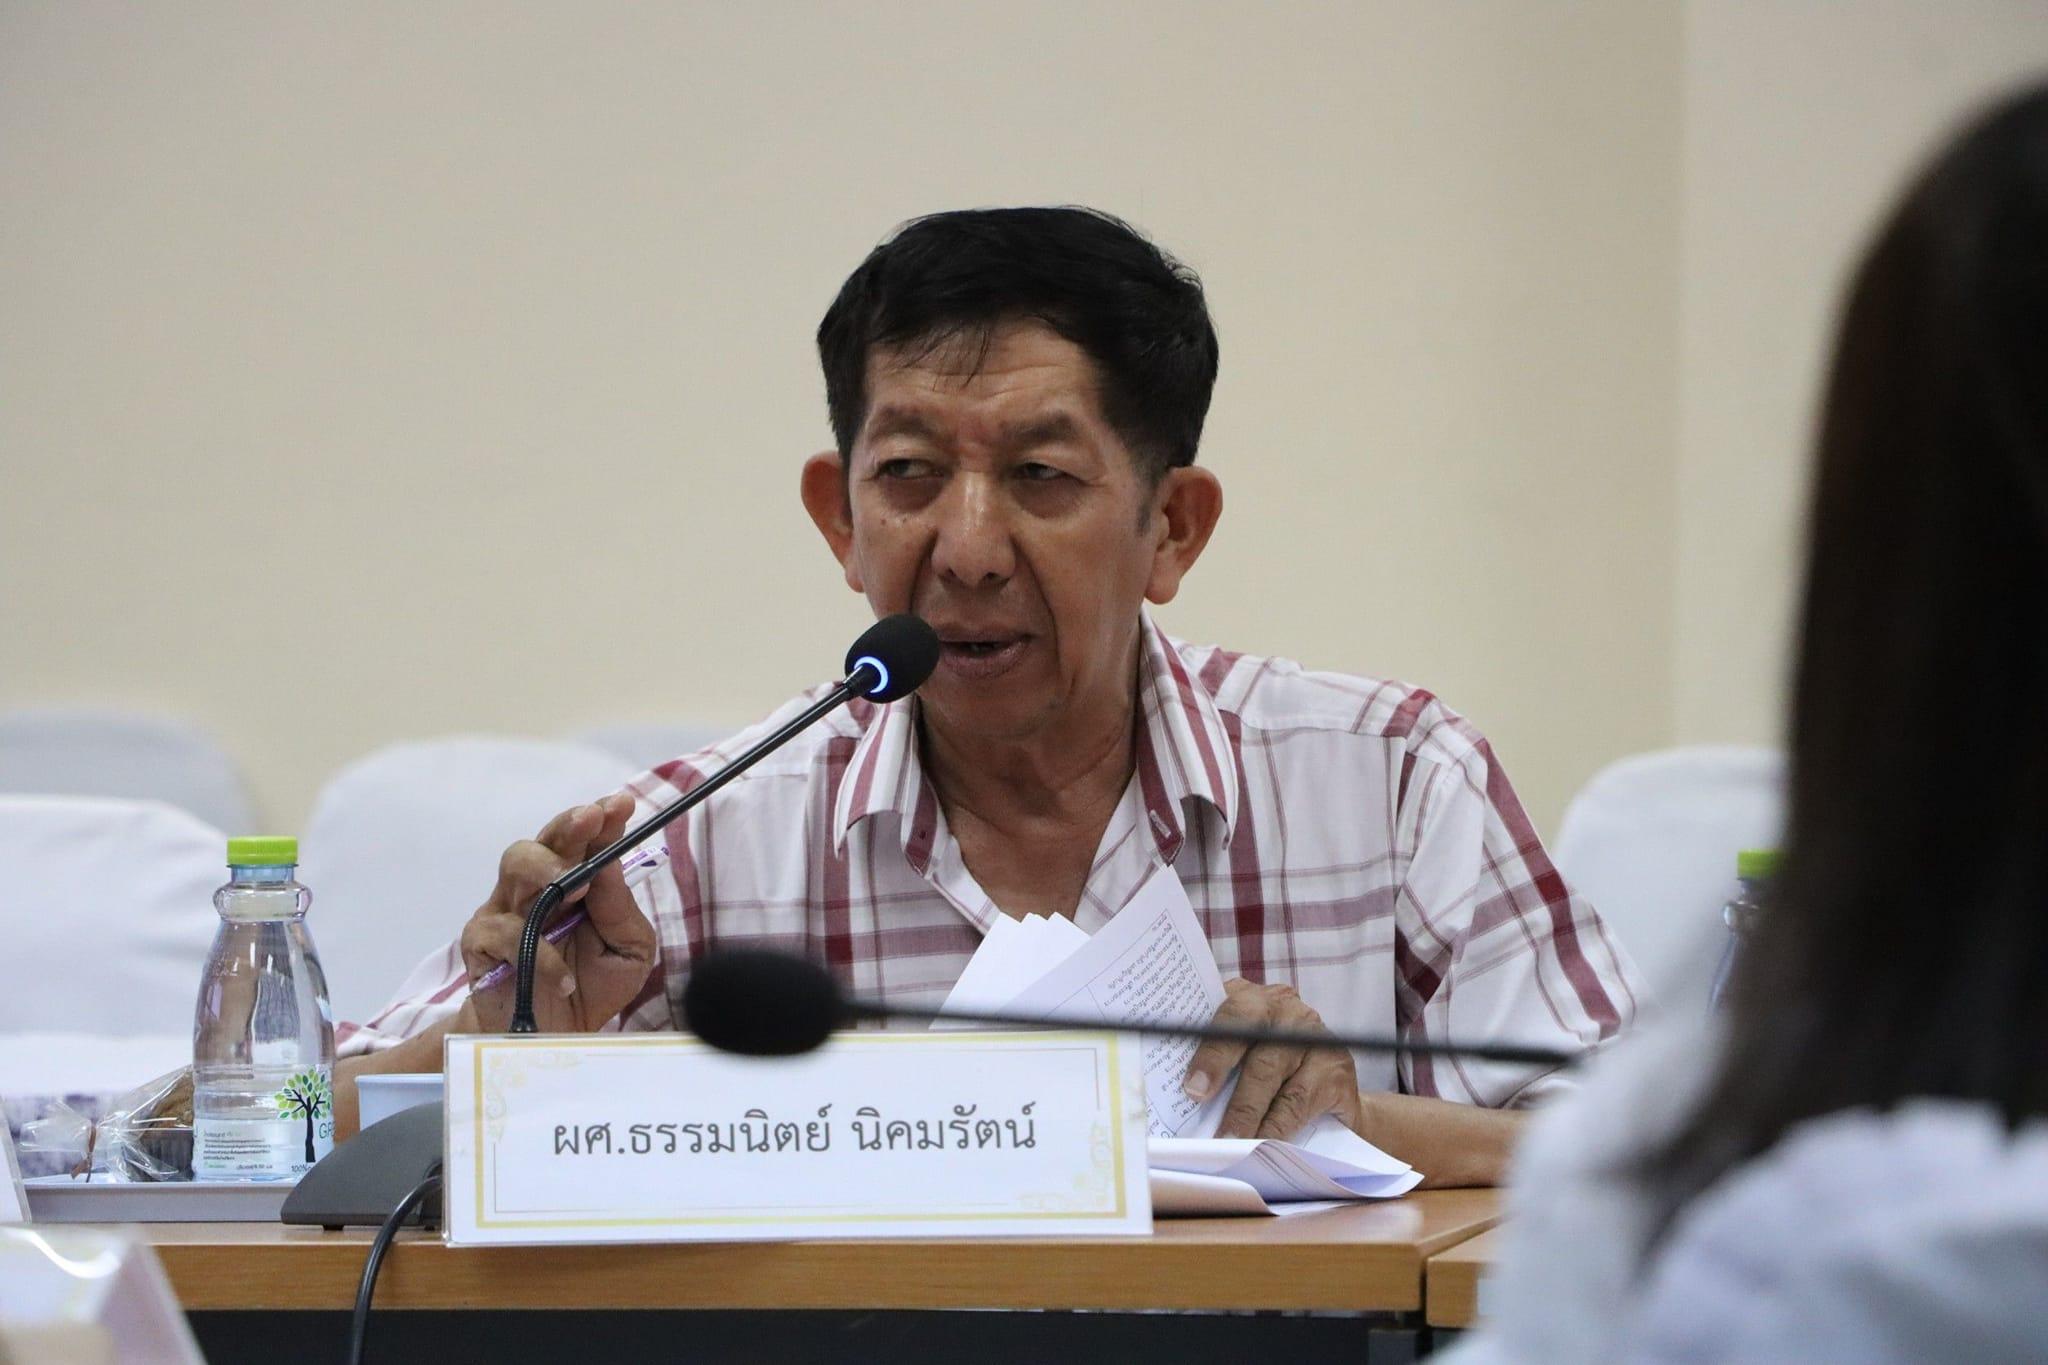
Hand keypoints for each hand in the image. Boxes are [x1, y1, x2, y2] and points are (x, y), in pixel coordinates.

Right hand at [458, 794, 658, 1033]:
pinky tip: (564, 977)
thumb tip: (609, 867)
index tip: (620, 804)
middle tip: (592, 818)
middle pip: (543, 840)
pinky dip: (539, 954)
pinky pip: (504, 932)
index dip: (600, 818)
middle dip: (568, 826)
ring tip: (576, 885)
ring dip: (546, 868)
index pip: (584, 840)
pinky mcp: (480, 945)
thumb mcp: (628, 952)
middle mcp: (537, 888)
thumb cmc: (589, 988)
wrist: (551, 1042)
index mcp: (576, 883)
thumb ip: (621, 910)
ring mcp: (505, 912)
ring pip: (514, 865)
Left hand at [1183, 978, 1364, 1139]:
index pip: (1226, 1010)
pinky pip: (1299, 1100)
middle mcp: (1285, 1009)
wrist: (1330, 1096)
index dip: (1208, 1046)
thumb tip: (1181, 1092)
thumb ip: (1213, 1059)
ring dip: (1246, 1110)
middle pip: (1249, 1035)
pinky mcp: (1335, 1069)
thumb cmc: (1269, 1073)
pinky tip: (1261, 1142)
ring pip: (1271, 1073)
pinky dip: (1276, 1125)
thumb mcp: (1240, 1056)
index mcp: (1253, 999)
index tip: (1191, 1084)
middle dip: (1220, 1068)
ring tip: (1227, 1138)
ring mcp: (1315, 1036)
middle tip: (1199, 1101)